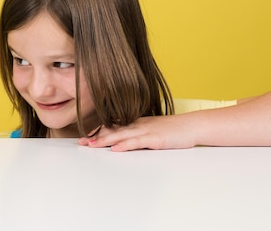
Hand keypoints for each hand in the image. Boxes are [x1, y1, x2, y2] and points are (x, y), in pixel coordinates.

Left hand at [77, 115, 196, 151]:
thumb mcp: (151, 130)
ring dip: (105, 141)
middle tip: (81, 142)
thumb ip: (138, 134)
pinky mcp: (155, 139)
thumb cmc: (172, 130)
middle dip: (96, 136)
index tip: (84, 136)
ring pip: (121, 135)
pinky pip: (137, 142)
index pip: (113, 127)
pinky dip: (125, 145)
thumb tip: (124, 141)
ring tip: (92, 145)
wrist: (192, 126)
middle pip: (113, 130)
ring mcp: (146, 131)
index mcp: (136, 123)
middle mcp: (137, 125)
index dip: (98, 131)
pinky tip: (116, 149)